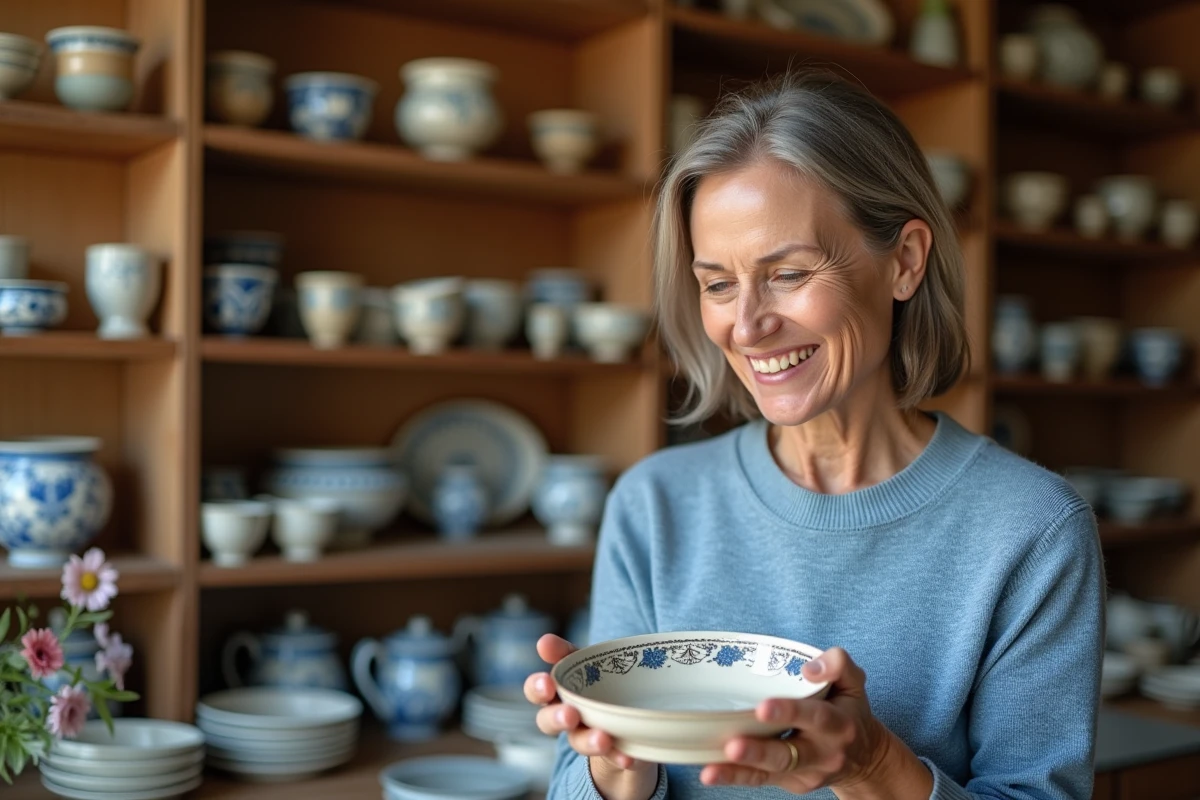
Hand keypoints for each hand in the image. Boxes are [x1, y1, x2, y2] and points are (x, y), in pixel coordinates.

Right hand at [525, 634, 657, 798]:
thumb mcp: (591, 660)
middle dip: (556, 717)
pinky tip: (628, 757)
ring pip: (577, 741)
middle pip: (547, 720)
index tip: (547, 683)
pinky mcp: (606, 753)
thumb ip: (573, 652)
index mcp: (557, 690)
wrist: (625, 719)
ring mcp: (584, 736)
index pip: (539, 687)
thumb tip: (545, 641)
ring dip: (588, 741)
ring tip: (603, 739)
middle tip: (569, 715)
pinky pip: (610, 759)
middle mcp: (564, 715)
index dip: (538, 686)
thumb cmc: (601, 680)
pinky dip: (618, 756)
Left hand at [700, 647, 894, 793]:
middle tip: (732, 745)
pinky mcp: (792, 784)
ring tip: (711, 770)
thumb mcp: (853, 682)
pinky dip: (735, 778)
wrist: (865, 757)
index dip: (789, 712)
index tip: (762, 708)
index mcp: (838, 725)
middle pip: (789, 754)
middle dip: (759, 751)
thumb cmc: (849, 710)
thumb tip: (808, 669)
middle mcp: (823, 753)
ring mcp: (806, 773)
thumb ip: (838, 664)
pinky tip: (710, 773)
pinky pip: (762, 781)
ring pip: (771, 773)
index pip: (815, 717)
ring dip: (739, 772)